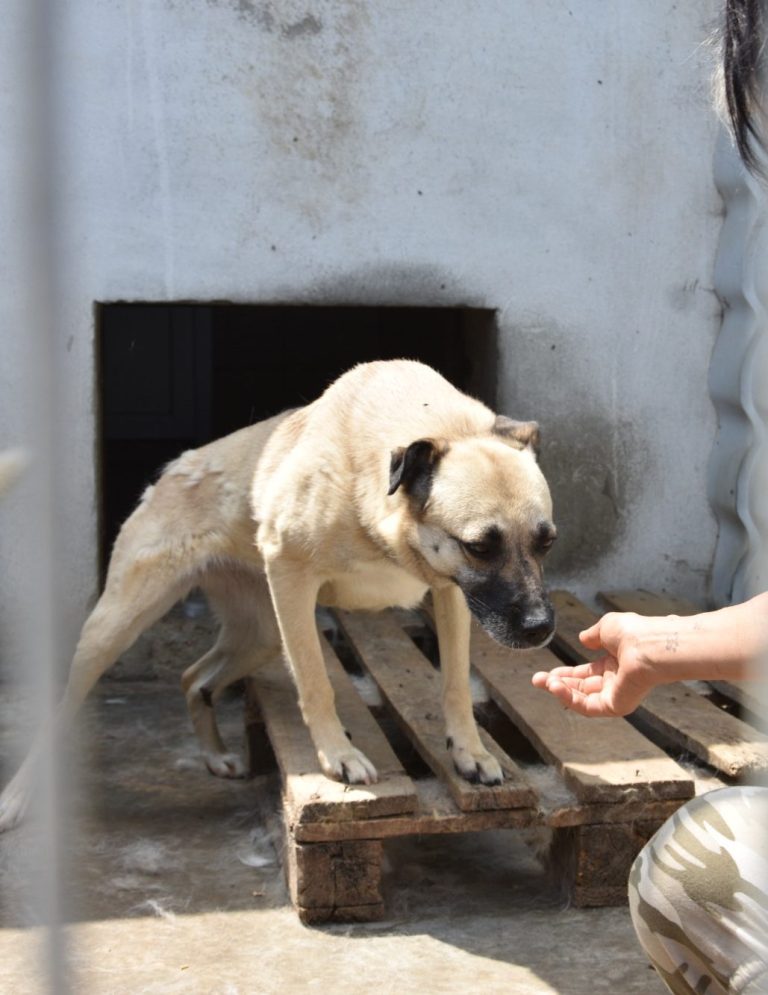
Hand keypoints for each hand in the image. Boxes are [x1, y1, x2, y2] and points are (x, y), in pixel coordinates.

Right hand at [531, 612, 659, 716]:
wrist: (650, 645)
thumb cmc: (633, 632)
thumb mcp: (606, 627)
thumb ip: (593, 635)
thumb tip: (583, 638)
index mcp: (615, 663)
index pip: (586, 673)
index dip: (566, 673)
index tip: (548, 673)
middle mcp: (616, 680)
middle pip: (582, 687)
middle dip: (558, 684)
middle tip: (537, 680)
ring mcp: (616, 695)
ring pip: (583, 698)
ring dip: (561, 691)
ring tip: (543, 682)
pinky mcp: (616, 706)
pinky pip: (588, 706)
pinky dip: (570, 699)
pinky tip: (555, 687)